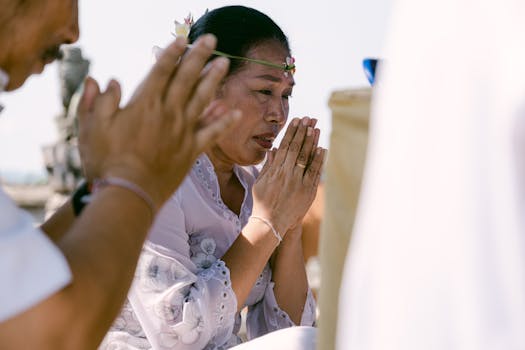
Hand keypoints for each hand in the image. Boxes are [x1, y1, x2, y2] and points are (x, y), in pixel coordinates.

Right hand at [77, 35, 240, 209]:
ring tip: (224, 63)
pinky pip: (212, 133)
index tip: (182, 39)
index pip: (161, 70)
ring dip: (214, 79)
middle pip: (187, 78)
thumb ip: (97, 101)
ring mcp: (183, 131)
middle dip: (199, 56)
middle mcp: (168, 113)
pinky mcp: (191, 151)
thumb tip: (106, 81)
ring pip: (203, 99)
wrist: (129, 194)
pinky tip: (234, 111)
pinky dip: (224, 122)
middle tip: (211, 40)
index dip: (172, 53)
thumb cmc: (106, 161)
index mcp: (144, 104)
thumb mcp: (91, 127)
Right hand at [252, 117, 325, 236]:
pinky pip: (314, 172)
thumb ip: (268, 165)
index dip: (291, 132)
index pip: (285, 146)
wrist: (271, 223)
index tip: (296, 120)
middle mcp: (287, 174)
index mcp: (275, 170)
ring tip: (315, 127)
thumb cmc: (263, 202)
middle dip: (303, 131)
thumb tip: (274, 149)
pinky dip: (318, 160)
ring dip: (311, 141)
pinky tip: (321, 148)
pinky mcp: (308, 191)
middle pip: (297, 148)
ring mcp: (298, 182)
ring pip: (306, 157)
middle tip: (309, 118)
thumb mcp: (261, 182)